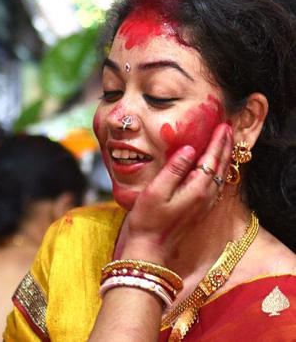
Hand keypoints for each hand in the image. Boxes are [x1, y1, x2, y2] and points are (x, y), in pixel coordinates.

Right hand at [121, 123, 232, 263]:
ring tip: (224, 144)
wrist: (149, 250)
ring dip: (223, 158)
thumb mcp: (156, 191)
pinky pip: (215, 185)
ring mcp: (203, 205)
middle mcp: (205, 197)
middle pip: (221, 167)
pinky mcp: (198, 211)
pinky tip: (214, 168)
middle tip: (228, 129)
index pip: (212, 159)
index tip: (223, 126)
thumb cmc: (148, 221)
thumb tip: (189, 149)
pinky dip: (218, 171)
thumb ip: (174, 169)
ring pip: (221, 176)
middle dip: (225, 147)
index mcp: (196, 189)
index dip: (218, 142)